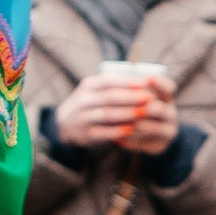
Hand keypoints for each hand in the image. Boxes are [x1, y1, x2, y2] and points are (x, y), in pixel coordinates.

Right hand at [56, 65, 178, 155]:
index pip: (108, 80)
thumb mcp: (95, 90)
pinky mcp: (85, 133)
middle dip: (131, 97)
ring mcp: (82, 117)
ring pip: (106, 114)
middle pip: (109, 97)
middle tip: (149, 98)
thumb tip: (144, 82)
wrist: (66, 124)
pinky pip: (102, 132)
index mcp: (88, 85)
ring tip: (143, 113)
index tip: (144, 84)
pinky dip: (117, 131)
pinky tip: (130, 130)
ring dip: (126, 113)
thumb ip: (114, 86)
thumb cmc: (90, 103)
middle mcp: (83, 100)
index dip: (126, 82)